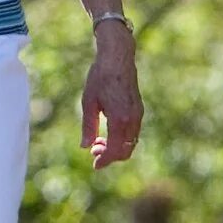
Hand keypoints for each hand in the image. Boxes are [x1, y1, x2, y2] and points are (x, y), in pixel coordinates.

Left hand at [80, 23, 141, 169]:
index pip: (115, 150)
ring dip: (116, 147)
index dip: (105, 160)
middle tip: (93, 152)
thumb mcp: (88, 102)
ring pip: (131, 142)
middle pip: (126, 150)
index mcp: (120, 119)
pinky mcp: (138, 109)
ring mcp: (138, 114)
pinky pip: (133, 132)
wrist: (117, 58)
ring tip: (98, 143)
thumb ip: (88, 127)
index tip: (95, 164)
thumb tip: (84, 146)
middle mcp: (132, 119)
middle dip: (110, 156)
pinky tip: (108, 133)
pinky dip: (122, 139)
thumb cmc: (100, 78)